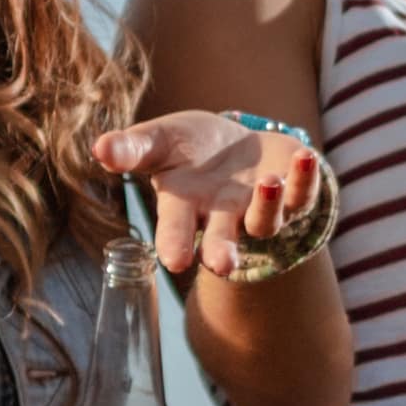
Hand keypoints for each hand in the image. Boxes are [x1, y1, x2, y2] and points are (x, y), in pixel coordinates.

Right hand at [83, 109, 323, 286]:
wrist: (238, 146)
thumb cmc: (190, 148)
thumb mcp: (160, 141)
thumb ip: (134, 149)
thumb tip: (99, 148)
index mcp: (186, 208)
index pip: (175, 230)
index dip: (174, 244)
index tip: (174, 260)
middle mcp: (223, 216)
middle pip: (223, 241)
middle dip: (222, 251)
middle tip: (223, 264)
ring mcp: (259, 208)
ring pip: (266, 221)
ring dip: (268, 206)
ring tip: (267, 184)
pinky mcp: (294, 194)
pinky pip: (303, 193)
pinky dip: (306, 178)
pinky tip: (304, 157)